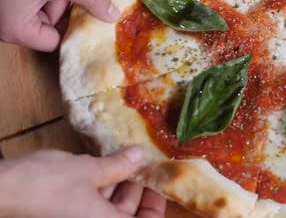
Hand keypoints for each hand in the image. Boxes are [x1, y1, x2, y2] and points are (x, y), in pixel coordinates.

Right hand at [0, 0, 119, 51]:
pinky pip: (34, 1)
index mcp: (16, 30)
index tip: (92, 16)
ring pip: (44, 12)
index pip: (55, 42)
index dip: (75, 29)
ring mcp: (6, 13)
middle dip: (65, 8)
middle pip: (50, 27)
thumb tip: (113, 15)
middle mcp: (7, 27)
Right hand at [0, 147, 165, 217]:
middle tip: (139, 164)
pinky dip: (96, 191)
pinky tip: (98, 168)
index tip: (157, 184)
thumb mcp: (89, 171)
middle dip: (133, 190)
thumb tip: (139, 156)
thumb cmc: (46, 185)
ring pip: (106, 211)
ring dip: (115, 187)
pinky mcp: (62, 216)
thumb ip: (118, 166)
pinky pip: (88, 208)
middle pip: (125, 215)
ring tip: (119, 161)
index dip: (153, 205)